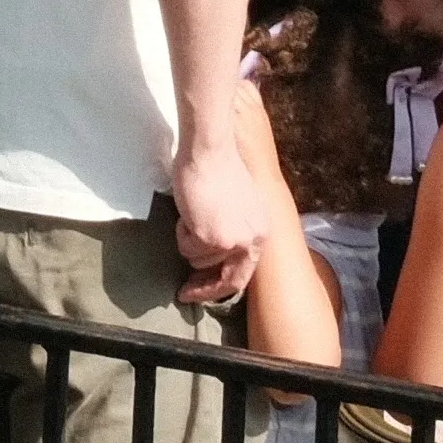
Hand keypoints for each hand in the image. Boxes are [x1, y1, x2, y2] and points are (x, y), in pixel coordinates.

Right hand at [168, 97, 285, 306]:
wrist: (211, 150)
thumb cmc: (220, 168)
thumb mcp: (238, 205)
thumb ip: (233, 229)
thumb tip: (215, 250)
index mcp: (261, 232)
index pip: (243, 274)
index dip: (221, 286)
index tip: (202, 290)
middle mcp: (250, 240)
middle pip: (225, 278)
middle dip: (203, 287)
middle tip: (184, 292)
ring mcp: (230, 241)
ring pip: (198, 260)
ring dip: (189, 241)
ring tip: (192, 213)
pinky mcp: (208, 237)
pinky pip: (186, 247)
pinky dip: (181, 231)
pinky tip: (189, 209)